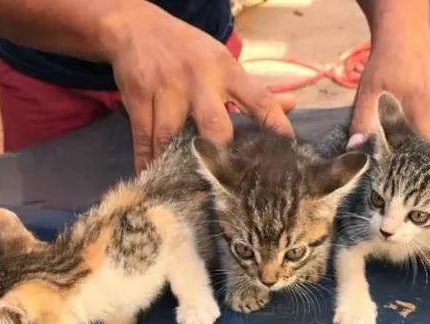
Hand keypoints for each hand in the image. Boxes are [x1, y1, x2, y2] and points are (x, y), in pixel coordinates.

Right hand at [100, 2, 293, 172]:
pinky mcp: (138, 98)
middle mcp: (199, 79)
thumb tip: (292, 105)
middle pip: (214, 124)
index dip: (276, 128)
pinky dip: (147, 161)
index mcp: (227, 71)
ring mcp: (167, 89)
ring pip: (172, 135)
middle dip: (221, 155)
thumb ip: (254, 90)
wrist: (136, 26)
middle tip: (229, 185)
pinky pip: (144, 138)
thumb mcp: (224, 63)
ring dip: (177, 164)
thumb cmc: (190, 52)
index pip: (260, 100)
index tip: (287, 155)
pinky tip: (151, 179)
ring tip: (187, 190)